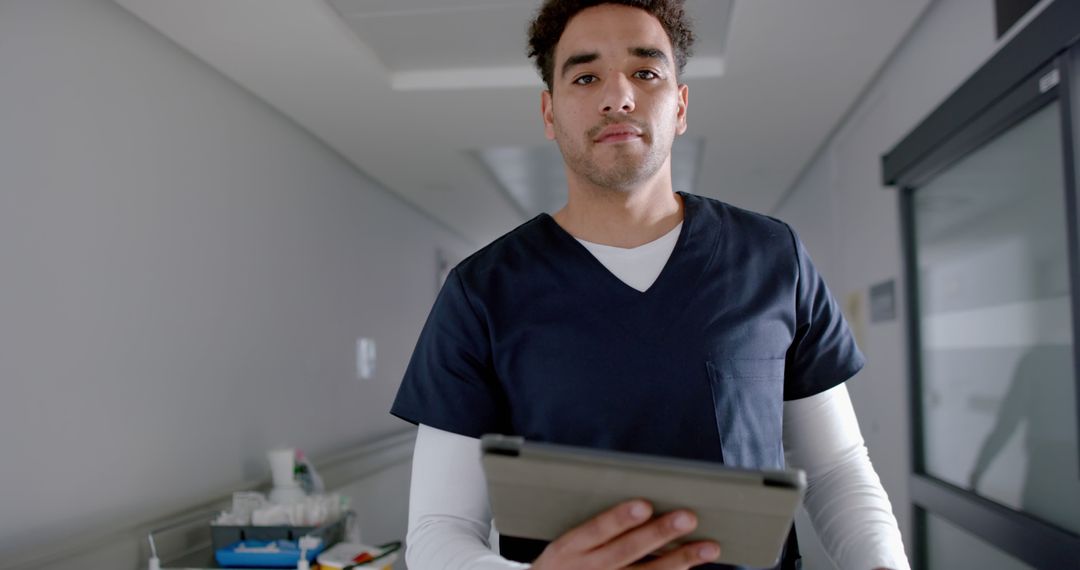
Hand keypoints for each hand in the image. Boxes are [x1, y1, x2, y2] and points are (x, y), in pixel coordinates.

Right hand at [530, 500, 721, 569]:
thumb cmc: (561, 565)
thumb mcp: (563, 546)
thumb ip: (595, 528)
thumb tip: (642, 504)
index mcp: (568, 548)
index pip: (595, 530)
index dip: (620, 518)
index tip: (645, 505)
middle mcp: (587, 569)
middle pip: (628, 550)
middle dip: (660, 534)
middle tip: (689, 517)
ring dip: (680, 561)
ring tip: (708, 548)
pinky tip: (692, 568)